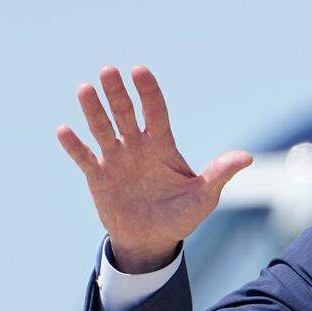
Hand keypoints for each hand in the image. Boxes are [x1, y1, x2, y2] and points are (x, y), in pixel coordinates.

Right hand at [56, 65, 251, 272]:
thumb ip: (219, 174)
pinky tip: (64, 130)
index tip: (140, 71)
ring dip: (93, 110)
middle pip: (126, 113)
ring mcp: (116, 160)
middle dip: (117, 93)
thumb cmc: (181, 215)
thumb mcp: (204, 196)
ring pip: (102, 129)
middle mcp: (137, 147)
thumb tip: (247, 157)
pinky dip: (74, 146)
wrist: (153, 240)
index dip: (148, 92)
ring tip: (84, 89)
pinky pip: (84, 158)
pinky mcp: (98, 177)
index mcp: (162, 146)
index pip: (156, 112)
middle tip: (108, 70)